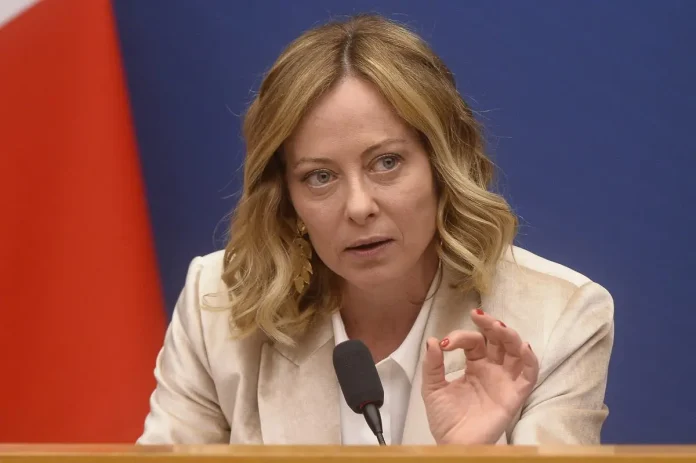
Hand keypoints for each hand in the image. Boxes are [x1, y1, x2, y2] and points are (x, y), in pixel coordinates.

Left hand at [421, 309, 538, 444]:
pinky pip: (529, 375)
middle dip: (490, 325)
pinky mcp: (515, 395)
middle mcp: (492, 369)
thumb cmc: (445, 419)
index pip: (473, 341)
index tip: (445, 343)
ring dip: (509, 335)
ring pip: (516, 351)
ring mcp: (505, 380)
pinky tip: (523, 347)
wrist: (453, 444)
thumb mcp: (432, 388)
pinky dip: (530, 360)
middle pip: (498, 340)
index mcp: (474, 365)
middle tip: (479, 317)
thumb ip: (432, 365)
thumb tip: (432, 340)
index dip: (461, 336)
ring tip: (497, 327)